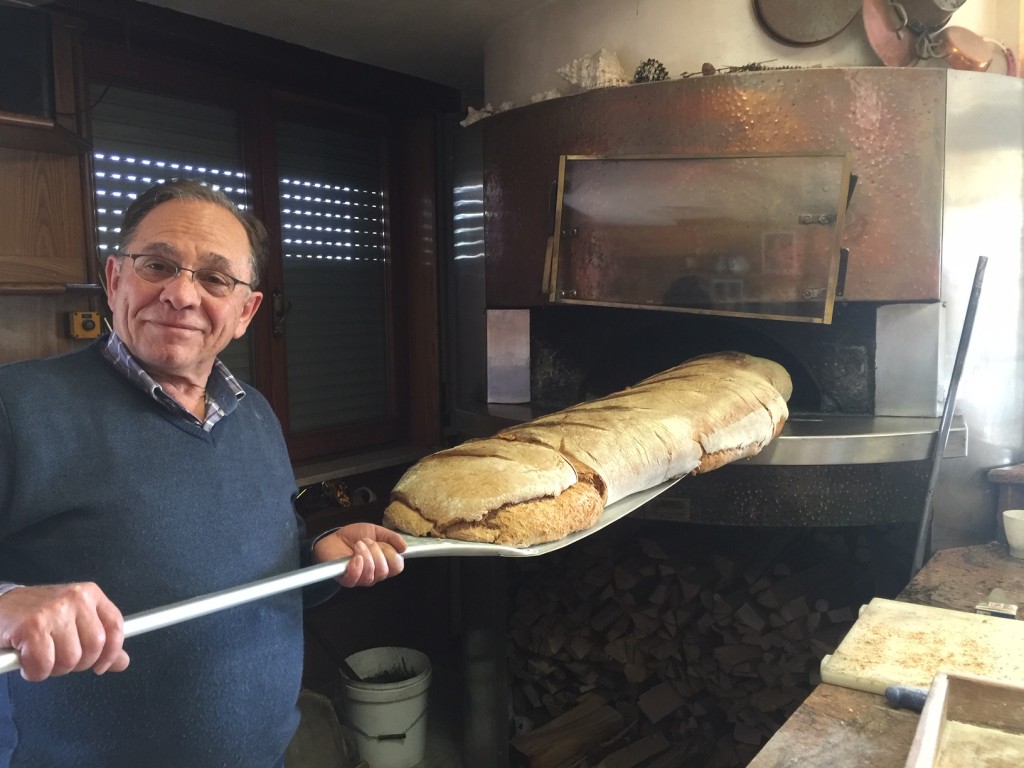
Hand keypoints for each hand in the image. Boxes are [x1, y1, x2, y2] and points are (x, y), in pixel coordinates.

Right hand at [0, 583, 129, 681]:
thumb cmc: (36, 617)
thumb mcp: (74, 621)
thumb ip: (100, 641)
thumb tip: (122, 662)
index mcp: (90, 595)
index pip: (115, 627)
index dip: (111, 653)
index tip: (101, 667)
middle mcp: (76, 598)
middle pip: (94, 647)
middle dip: (76, 664)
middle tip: (59, 659)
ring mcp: (55, 611)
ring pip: (70, 659)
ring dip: (53, 669)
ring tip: (41, 658)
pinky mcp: (33, 626)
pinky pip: (44, 664)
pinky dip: (35, 672)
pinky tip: (27, 662)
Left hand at [312, 523, 406, 587]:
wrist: (333, 538)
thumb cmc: (355, 537)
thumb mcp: (376, 531)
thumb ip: (391, 537)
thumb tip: (404, 547)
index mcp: (384, 563)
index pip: (397, 567)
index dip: (392, 554)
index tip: (382, 543)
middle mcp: (374, 574)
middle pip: (384, 571)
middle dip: (376, 551)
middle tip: (366, 541)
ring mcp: (361, 579)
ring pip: (371, 574)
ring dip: (365, 555)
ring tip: (358, 544)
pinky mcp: (346, 579)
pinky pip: (356, 578)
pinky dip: (357, 566)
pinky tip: (354, 556)